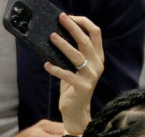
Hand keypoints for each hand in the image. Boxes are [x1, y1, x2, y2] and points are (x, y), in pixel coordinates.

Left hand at [47, 13, 103, 134]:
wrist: (75, 110)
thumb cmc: (72, 87)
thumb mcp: (74, 68)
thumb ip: (71, 55)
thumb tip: (55, 37)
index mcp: (98, 57)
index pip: (95, 34)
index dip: (83, 23)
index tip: (70, 17)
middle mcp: (97, 64)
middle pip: (86, 41)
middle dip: (72, 28)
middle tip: (61, 19)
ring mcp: (91, 76)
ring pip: (76, 56)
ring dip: (63, 45)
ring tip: (52, 37)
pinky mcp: (82, 87)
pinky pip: (67, 75)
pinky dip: (56, 69)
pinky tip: (46, 64)